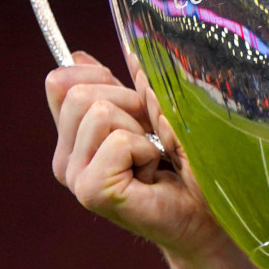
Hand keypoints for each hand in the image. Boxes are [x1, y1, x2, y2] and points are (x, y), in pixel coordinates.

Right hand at [46, 52, 233, 263]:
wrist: (207, 213)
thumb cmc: (187, 163)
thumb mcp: (155, 111)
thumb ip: (123, 84)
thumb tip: (81, 55)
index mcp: (73, 136)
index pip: (60, 81)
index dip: (102, 78)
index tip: (135, 104)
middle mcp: (66, 157)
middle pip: (80, 92)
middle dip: (129, 103)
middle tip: (151, 137)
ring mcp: (75, 176)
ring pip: (99, 112)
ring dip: (141, 128)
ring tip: (154, 157)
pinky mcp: (91, 191)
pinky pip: (118, 141)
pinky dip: (147, 151)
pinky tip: (153, 174)